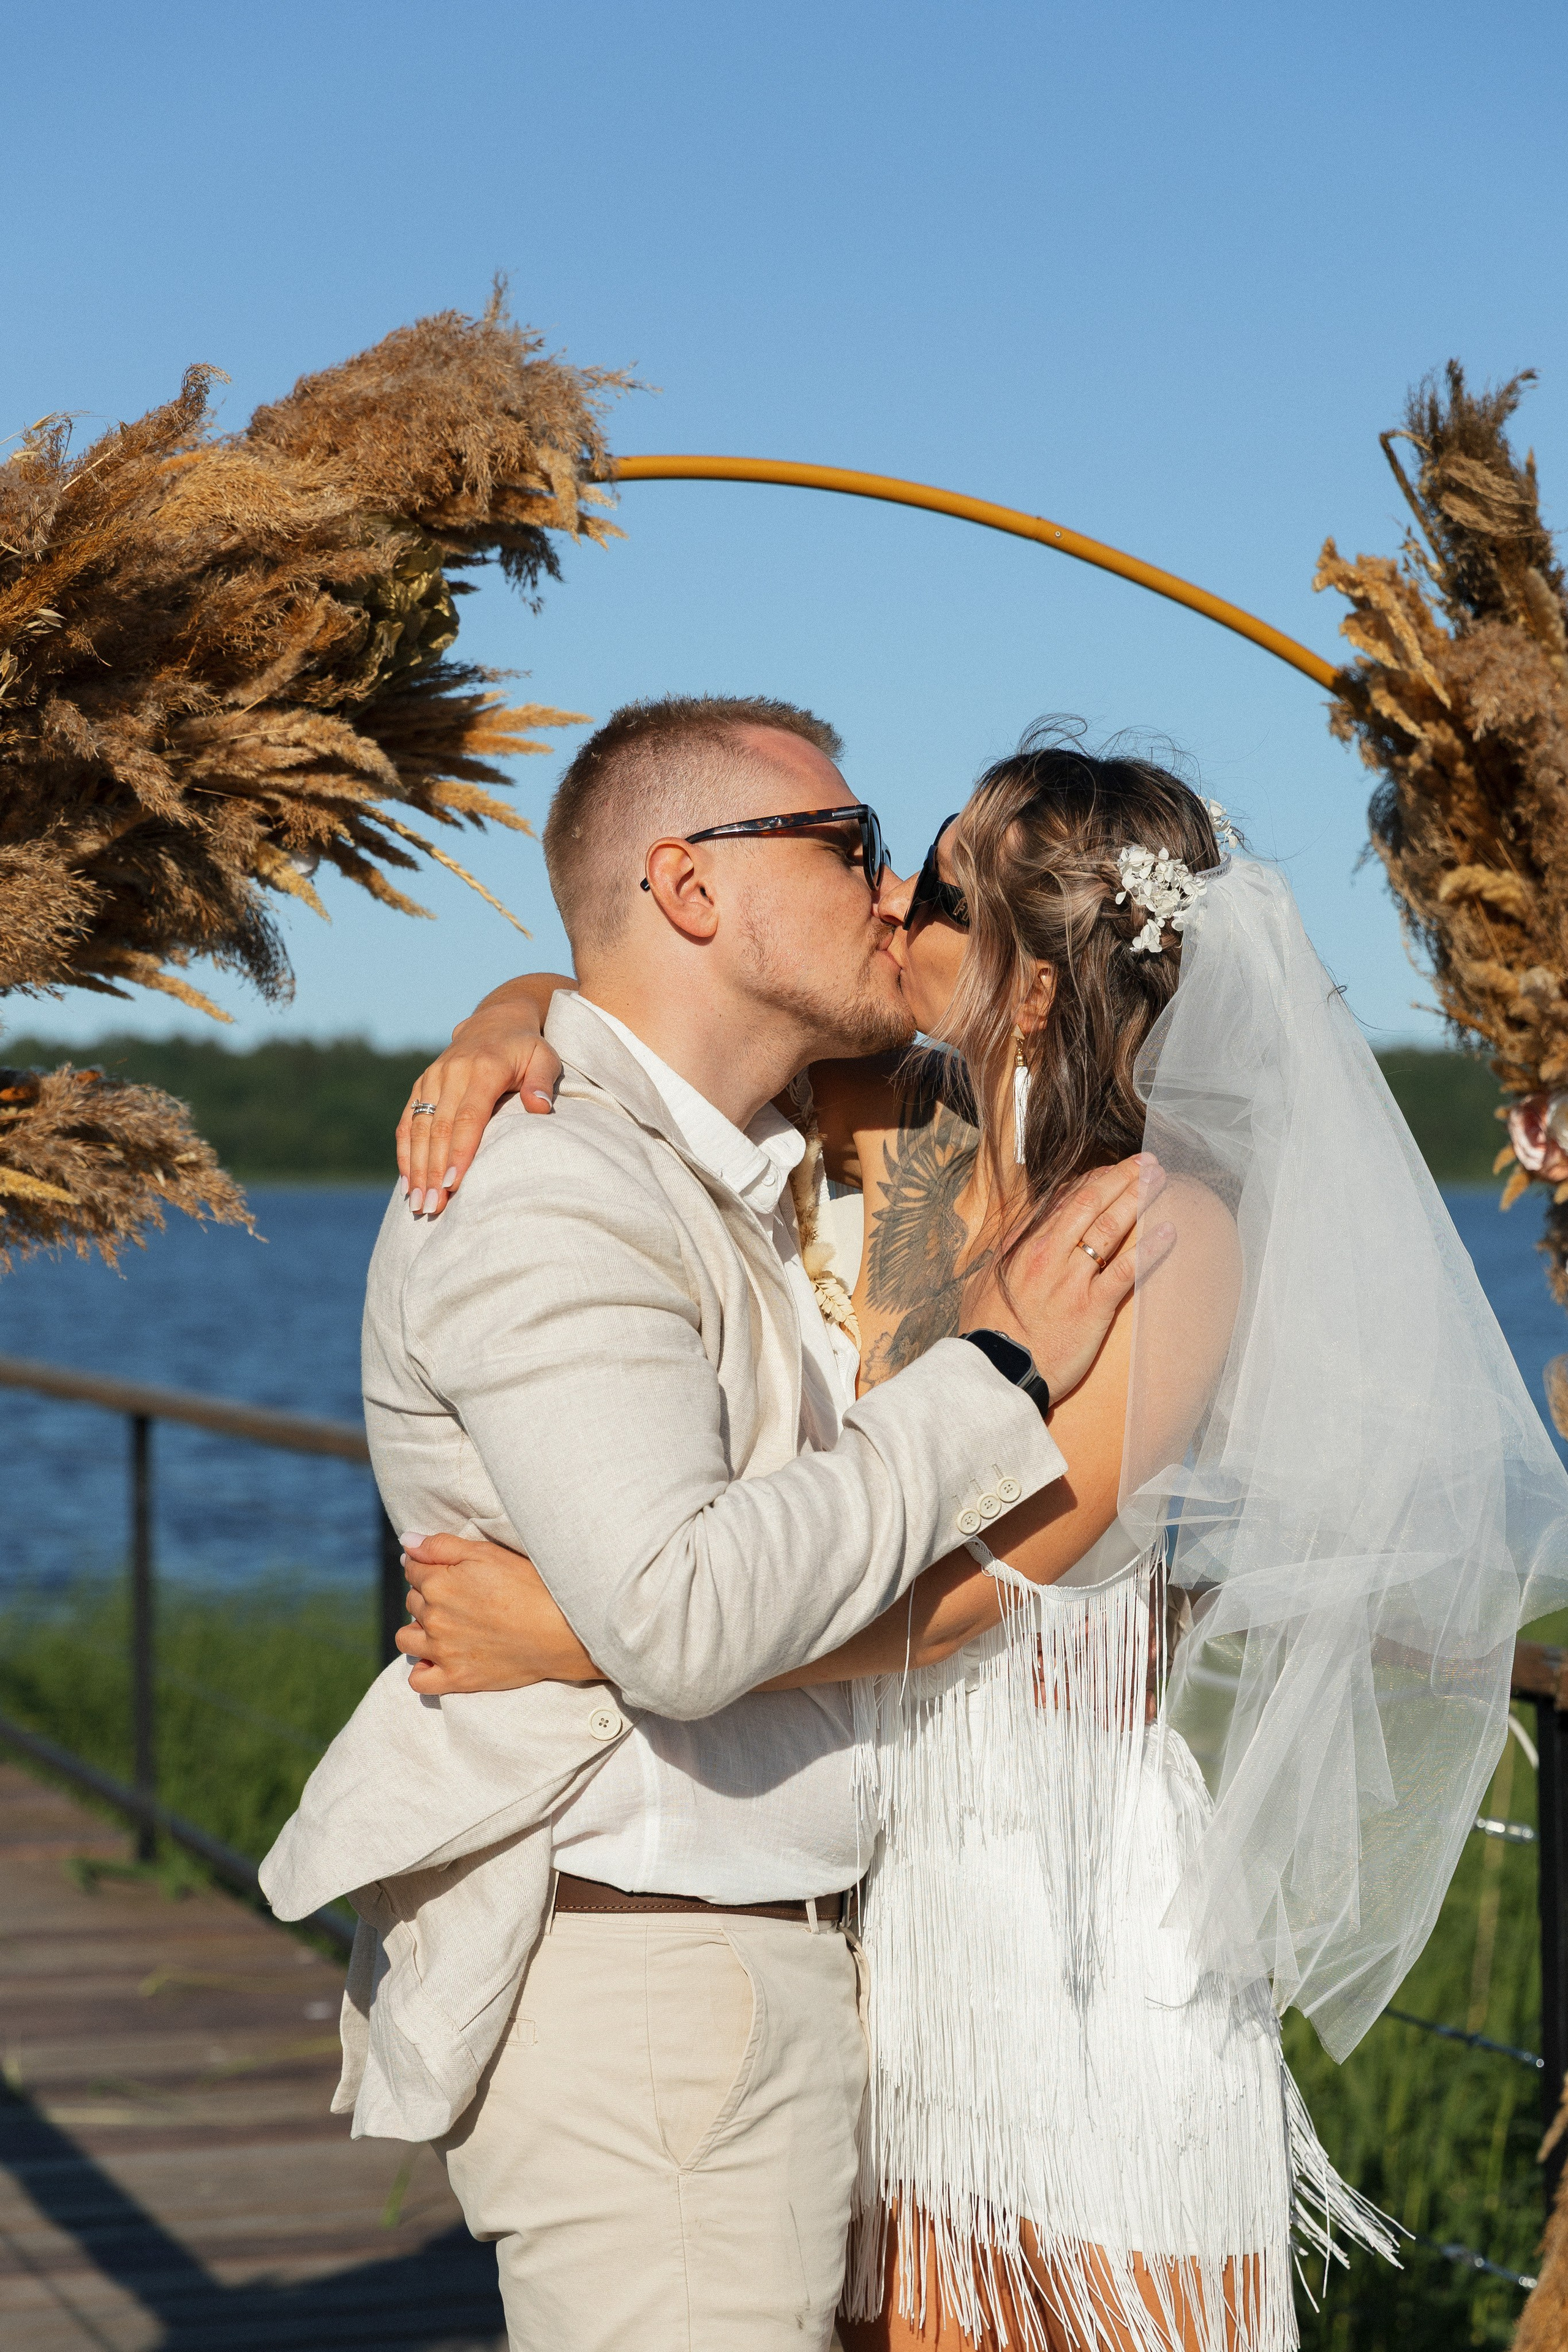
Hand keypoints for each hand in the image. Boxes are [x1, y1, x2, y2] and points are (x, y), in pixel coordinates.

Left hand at [397, 1531, 600, 1694]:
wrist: (560, 1630)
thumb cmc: (528, 1585)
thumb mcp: (486, 1553)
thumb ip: (440, 1546)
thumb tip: (407, 1542)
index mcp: (438, 1583)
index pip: (412, 1570)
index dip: (429, 1567)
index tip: (450, 1572)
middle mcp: (433, 1617)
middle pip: (412, 1602)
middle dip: (429, 1596)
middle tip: (461, 1597)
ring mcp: (442, 1651)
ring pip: (406, 1639)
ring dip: (418, 1631)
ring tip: (445, 1627)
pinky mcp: (456, 1678)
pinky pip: (418, 1680)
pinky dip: (423, 1670)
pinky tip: (437, 1660)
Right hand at [398, 982, 566, 1216]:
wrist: (495, 1021)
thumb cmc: (526, 1049)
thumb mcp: (544, 1058)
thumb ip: (542, 1083)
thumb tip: (540, 1109)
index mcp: (483, 1068)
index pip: (468, 1117)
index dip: (459, 1152)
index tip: (453, 1184)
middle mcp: (452, 1073)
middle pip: (438, 1129)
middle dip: (433, 1171)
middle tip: (432, 1208)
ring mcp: (432, 1078)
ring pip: (418, 1128)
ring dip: (416, 1168)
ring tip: (418, 1204)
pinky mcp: (421, 1085)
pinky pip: (407, 1121)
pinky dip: (405, 1152)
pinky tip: (407, 1182)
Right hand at [964, 1154, 1173, 1402]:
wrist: (995, 1372)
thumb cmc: (987, 1332)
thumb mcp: (984, 1283)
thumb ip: (1003, 1256)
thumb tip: (1013, 1240)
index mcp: (1022, 1245)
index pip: (1061, 1200)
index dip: (1091, 1180)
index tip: (1110, 1170)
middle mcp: (1047, 1253)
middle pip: (1090, 1202)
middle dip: (1121, 1177)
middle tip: (1146, 1162)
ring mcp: (1070, 1278)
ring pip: (1109, 1227)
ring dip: (1138, 1198)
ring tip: (1160, 1179)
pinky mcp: (1091, 1306)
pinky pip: (1126, 1271)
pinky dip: (1149, 1249)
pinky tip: (1169, 1233)